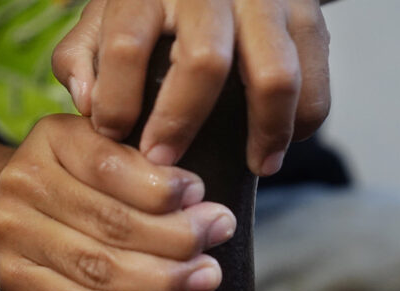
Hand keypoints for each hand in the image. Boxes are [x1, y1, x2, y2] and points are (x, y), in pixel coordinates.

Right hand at [0, 114, 236, 290]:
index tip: (200, 194)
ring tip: (204, 278)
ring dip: (160, 280)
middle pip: (110, 222)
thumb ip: (138, 156)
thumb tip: (195, 195)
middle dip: (176, 235)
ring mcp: (14, 238)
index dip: (161, 186)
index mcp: (52, 140)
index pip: (110, 165)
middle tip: (219, 236)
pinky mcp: (14, 284)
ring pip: (97, 268)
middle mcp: (24, 185)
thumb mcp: (98, 143)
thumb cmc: (73, 176)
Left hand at [52, 0, 330, 176]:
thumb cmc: (159, 3)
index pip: (128, 43)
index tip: (114, 135)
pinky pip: (316, 81)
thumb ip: (84, 55)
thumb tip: (87, 102)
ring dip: (267, 132)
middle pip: (205, 61)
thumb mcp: (109, 14)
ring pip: (276, 76)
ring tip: (259, 165)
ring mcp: (267, 0)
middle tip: (167, 164)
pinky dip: (305, 120)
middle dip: (182, 122)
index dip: (117, 100)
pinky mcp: (309, 16)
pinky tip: (283, 139)